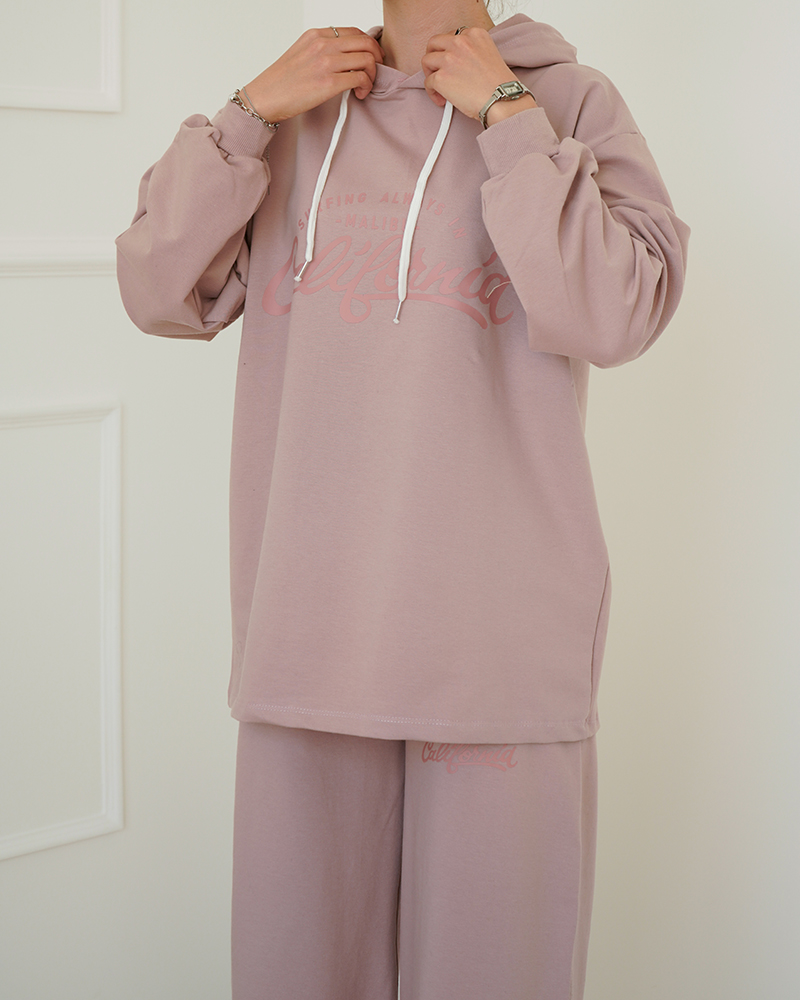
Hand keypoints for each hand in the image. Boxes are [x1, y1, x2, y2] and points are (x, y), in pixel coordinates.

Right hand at [242, 27, 384, 123]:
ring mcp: (326, 63)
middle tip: (374, 72)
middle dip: (376, 58)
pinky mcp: (329, 83)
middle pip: (365, 43)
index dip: (368, 45)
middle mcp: (323, 44)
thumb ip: (322, 49)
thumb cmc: (281, 81)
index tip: (371, 57)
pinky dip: (366, 87)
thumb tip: (343, 56)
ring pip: (367, 60)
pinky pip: (360, 78)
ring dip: (372, 75)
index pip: (354, 32)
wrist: (265, 97)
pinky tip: (360, 94)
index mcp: (316, 35)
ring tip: (364, 87)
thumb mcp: (301, 53)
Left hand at [420, 27, 536, 122]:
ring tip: (439, 87)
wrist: (502, 99)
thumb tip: (456, 62)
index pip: (452, 36)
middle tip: (436, 70)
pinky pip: (427, 83)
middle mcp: (460, 42)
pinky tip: (442, 100)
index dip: (449, 51)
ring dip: (431, 74)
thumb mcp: (490, 54)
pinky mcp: (441, 77)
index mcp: (474, 34)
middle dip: (433, 57)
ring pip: (427, 61)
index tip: (452, 63)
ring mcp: (449, 59)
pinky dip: (432, 93)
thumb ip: (472, 51)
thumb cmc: (499, 84)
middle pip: (434, 43)